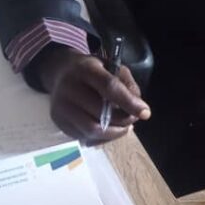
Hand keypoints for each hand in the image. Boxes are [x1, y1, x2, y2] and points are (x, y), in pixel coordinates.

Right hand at [34, 45, 151, 143]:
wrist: (60, 73)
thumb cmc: (92, 70)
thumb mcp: (112, 66)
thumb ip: (127, 84)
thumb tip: (138, 107)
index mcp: (85, 70)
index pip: (109, 88)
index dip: (129, 103)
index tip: (145, 113)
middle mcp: (69, 89)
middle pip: (100, 114)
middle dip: (123, 120)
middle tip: (134, 118)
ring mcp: (61, 107)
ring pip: (92, 130)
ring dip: (114, 133)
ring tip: (124, 127)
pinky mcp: (59, 122)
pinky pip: (84, 137)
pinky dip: (102, 138)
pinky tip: (110, 129)